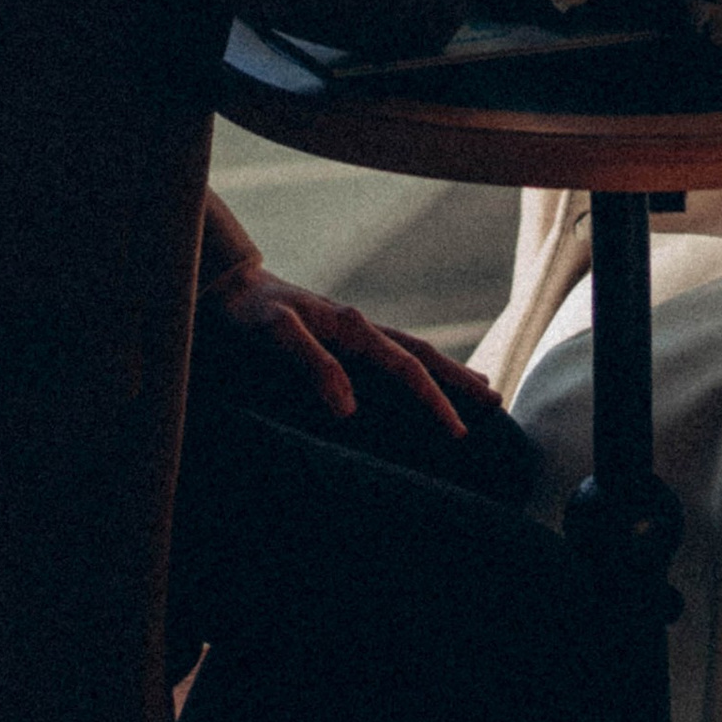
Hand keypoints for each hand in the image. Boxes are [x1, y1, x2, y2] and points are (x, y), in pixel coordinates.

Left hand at [203, 262, 499, 439]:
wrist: (227, 288)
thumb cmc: (249, 313)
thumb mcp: (275, 334)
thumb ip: (312, 363)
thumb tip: (349, 408)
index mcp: (353, 327)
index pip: (408, 368)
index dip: (435, 401)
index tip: (459, 433)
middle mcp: (360, 327)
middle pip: (423, 354)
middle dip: (458, 380)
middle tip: (495, 403)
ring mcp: (352, 332)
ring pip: (411, 352)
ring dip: (444, 372)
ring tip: (477, 390)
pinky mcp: (340, 340)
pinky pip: (390, 356)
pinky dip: (415, 370)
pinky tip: (417, 384)